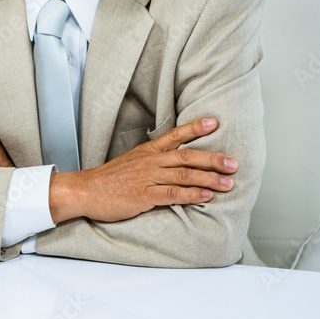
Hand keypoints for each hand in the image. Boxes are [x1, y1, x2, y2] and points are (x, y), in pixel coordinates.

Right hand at [50, 118, 237, 222]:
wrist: (86, 191)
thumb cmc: (109, 180)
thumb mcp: (131, 162)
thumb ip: (153, 161)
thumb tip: (175, 163)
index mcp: (147, 152)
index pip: (175, 136)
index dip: (195, 128)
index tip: (214, 122)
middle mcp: (150, 162)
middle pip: (186, 156)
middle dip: (212, 159)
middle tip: (233, 162)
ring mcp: (147, 178)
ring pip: (183, 175)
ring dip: (209, 178)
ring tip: (228, 183)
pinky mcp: (143, 195)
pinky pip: (172, 194)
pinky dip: (191, 194)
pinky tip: (206, 196)